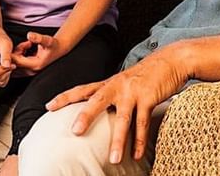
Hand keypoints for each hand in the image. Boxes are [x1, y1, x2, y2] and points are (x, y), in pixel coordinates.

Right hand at [0, 31, 14, 86]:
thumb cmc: (0, 40)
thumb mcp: (6, 44)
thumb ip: (6, 55)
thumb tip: (6, 66)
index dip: (6, 70)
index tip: (12, 64)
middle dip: (7, 72)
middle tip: (11, 63)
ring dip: (6, 74)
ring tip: (8, 64)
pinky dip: (3, 76)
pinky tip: (5, 68)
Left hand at [11, 31, 66, 73]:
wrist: (59, 48)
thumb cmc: (54, 45)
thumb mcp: (48, 40)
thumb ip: (38, 38)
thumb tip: (29, 35)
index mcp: (35, 65)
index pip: (18, 61)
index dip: (15, 52)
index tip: (22, 43)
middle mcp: (32, 70)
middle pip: (15, 63)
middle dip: (17, 52)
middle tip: (26, 43)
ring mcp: (30, 70)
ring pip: (16, 63)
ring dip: (19, 53)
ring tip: (28, 45)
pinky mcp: (29, 68)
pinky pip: (19, 62)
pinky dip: (20, 54)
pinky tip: (27, 48)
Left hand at [46, 45, 189, 164]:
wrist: (170, 60)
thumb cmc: (145, 75)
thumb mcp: (124, 82)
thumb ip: (112, 95)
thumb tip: (99, 114)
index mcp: (110, 83)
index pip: (83, 89)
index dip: (66, 97)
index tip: (49, 106)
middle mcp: (118, 85)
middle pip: (98, 100)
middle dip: (86, 115)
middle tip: (75, 131)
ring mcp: (133, 91)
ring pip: (123, 118)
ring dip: (119, 140)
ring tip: (113, 159)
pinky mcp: (149, 97)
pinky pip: (143, 123)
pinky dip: (140, 140)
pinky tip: (137, 154)